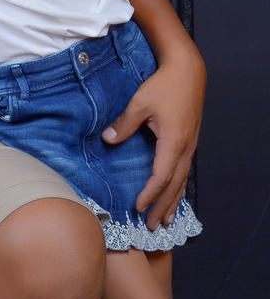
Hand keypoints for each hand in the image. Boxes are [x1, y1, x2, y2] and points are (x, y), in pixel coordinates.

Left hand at [103, 52, 204, 225]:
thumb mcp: (140, 103)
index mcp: (173, 142)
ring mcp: (189, 145)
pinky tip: (174, 194)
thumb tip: (108, 140)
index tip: (137, 207)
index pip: (161, 176)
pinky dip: (178, 187)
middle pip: (174, 185)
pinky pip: (184, 171)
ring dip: (173, 201)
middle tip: (152, 226)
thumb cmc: (164, 86)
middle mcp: (185, 148)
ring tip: (166, 220)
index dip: (150, 194)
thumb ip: (124, 124)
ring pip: (182, 180)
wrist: (187, 72)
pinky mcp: (188, 141)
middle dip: (163, 207)